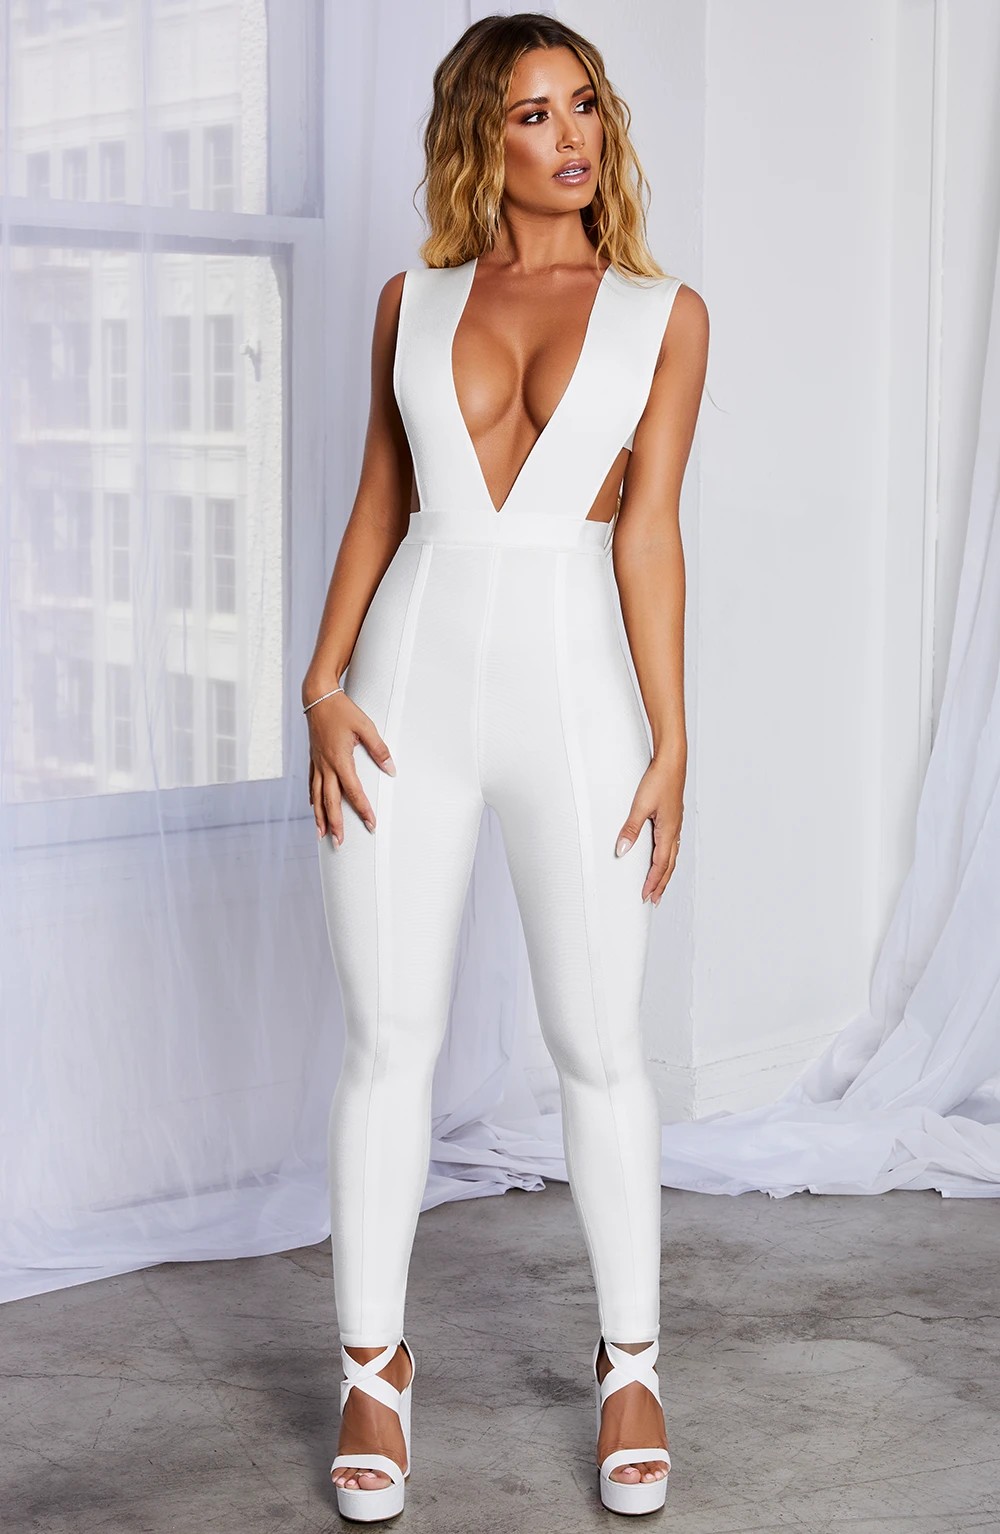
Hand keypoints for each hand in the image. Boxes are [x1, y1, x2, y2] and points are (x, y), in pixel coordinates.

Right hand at [305, 689, 395, 844]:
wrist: (317, 697)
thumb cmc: (343, 710)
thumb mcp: (366, 726)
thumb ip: (379, 749)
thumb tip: (392, 770)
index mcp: (340, 759)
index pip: (354, 791)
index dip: (363, 810)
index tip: (371, 825)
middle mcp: (325, 765)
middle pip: (330, 801)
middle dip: (336, 824)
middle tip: (341, 844)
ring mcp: (317, 763)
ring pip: (316, 797)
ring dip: (320, 818)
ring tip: (322, 836)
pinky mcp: (313, 759)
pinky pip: (311, 784)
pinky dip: (312, 799)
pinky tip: (313, 809)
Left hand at [614, 755, 684, 906]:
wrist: (672, 761)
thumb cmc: (659, 780)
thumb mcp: (641, 806)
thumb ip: (631, 829)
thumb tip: (622, 850)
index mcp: (668, 831)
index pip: (660, 865)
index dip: (653, 882)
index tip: (645, 896)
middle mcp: (674, 831)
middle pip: (669, 864)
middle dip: (661, 883)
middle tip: (654, 899)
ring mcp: (675, 824)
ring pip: (672, 855)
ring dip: (665, 872)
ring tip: (659, 883)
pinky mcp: (673, 817)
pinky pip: (672, 844)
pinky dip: (668, 857)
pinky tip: (663, 855)